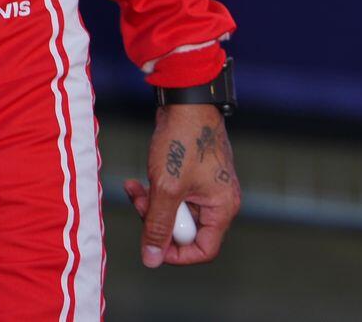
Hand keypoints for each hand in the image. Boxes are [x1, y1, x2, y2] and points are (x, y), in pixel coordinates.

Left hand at [122, 103, 239, 267]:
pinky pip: (174, 197)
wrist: (186, 101)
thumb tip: (152, 259)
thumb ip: (158, 226)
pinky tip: (140, 181)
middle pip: (186, 231)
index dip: (176, 254)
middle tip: (142, 204)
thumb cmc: (183, 139)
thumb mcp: (166, 188)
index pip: (203, 249)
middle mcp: (219, 200)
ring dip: (153, 206)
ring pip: (175, 213)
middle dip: (158, 221)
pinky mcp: (194, 176)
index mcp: (223, 206)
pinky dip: (156, 192)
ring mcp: (207, 188)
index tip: (152, 244)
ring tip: (138, 189)